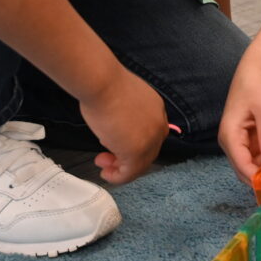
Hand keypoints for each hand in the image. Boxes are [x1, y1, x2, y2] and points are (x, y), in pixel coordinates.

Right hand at [79, 68, 168, 183]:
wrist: (102, 83)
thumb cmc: (105, 85)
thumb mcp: (122, 100)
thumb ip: (127, 116)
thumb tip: (117, 129)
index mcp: (156, 109)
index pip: (150, 135)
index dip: (132, 144)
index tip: (114, 145)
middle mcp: (158, 124)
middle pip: (147, 151)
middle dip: (125, 158)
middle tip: (105, 158)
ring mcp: (150, 139)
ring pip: (140, 164)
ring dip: (120, 169)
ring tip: (103, 165)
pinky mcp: (137, 152)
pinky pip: (129, 173)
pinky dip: (118, 177)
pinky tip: (106, 173)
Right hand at [220, 65, 260, 182]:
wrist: (256, 69)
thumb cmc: (257, 85)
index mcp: (229, 135)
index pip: (241, 165)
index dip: (257, 178)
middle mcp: (230, 141)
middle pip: (243, 169)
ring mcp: (238, 140)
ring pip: (250, 164)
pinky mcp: (247, 137)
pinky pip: (255, 155)